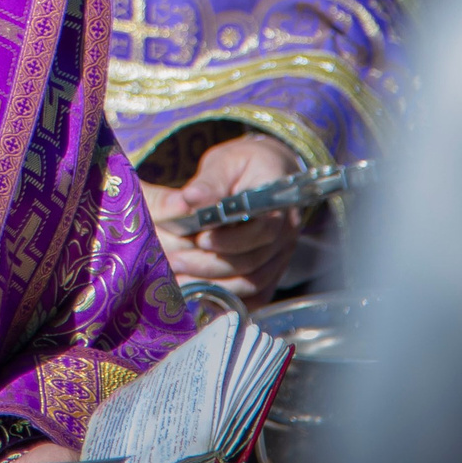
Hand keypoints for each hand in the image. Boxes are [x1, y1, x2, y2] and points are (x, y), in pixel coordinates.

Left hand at [140, 132, 305, 308]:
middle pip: (252, 260)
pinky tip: (201, 294)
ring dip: (215, 284)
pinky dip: (229, 299)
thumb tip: (189, 198)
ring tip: (179, 277)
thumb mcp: (225, 163)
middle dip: (210, 264)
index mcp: (277, 200)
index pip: (263, 228)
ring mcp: (282, 253)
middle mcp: (286, 231)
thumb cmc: (243, 165)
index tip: (201, 238)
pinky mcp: (274, 269)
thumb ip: (209, 182)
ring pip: (252, 281)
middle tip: (174, 260)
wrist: (269, 172)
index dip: (231, 239)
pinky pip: (257, 293)